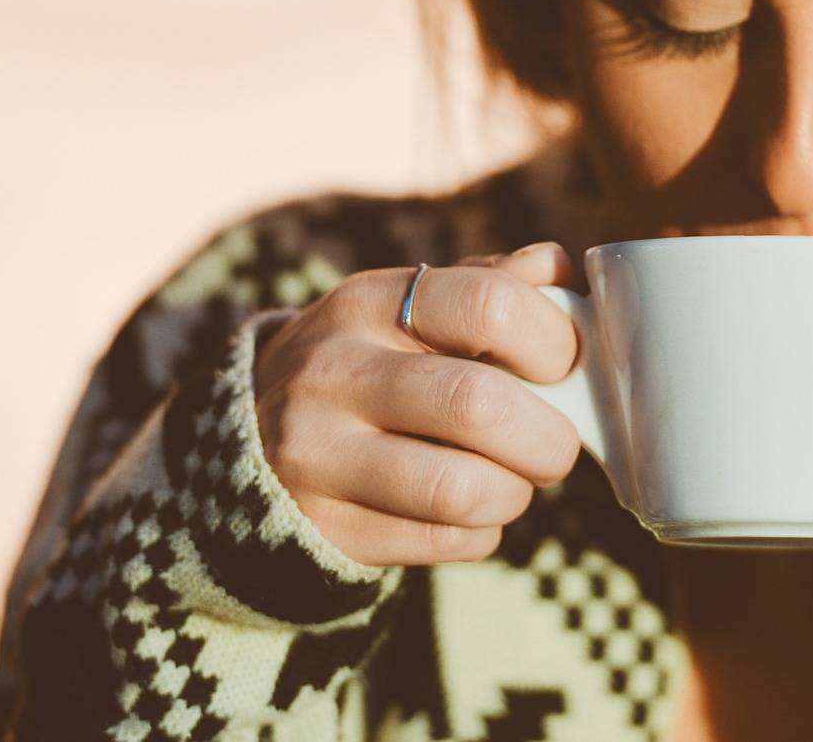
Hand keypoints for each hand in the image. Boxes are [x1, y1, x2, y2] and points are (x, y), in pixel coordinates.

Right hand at [250, 242, 583, 566]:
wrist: (248, 440)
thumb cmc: (366, 363)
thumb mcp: (406, 308)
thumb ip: (486, 284)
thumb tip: (560, 270)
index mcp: (367, 302)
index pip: (489, 304)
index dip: (553, 342)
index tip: (563, 366)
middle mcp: (333, 372)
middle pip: (478, 406)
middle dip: (547, 437)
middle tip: (554, 444)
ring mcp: (318, 455)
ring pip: (461, 490)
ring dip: (513, 493)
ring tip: (509, 479)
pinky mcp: (323, 528)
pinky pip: (441, 542)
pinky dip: (478, 533)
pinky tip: (466, 511)